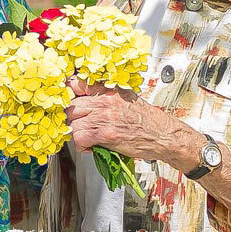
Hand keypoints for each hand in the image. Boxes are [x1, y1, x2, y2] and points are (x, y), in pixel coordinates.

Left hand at [64, 78, 192, 162]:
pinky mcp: (105, 134)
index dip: (68, 94)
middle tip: (79, 126)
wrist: (163, 134)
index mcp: (108, 90)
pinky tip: (92, 147)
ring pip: (73, 123)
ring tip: (87, 139)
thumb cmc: (146, 119)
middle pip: (71, 106)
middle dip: (72, 118)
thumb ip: (107, 96)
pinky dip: (82, 146)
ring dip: (77, 134)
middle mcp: (104, 100)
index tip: (67, 102)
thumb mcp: (126, 98)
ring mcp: (104, 117)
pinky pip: (79, 138)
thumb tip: (87, 99)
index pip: (77, 84)